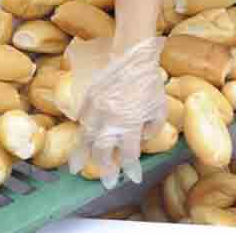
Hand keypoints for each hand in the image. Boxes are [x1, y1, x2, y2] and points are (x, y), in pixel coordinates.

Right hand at [62, 36, 167, 188]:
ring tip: (76, 168)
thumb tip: (141, 138)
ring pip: (86, 139)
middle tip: (106, 180)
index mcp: (130, 123)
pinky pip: (81, 120)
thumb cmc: (148, 81)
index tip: (131, 177)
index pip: (128, 154)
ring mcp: (96, 109)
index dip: (130, 168)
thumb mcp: (159, 106)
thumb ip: (153, 126)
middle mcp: (111, 120)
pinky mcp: (87, 99)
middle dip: (104, 169)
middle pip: (103, 152)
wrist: (131, 55)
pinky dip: (79, 133)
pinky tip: (78, 142)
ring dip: (83, 156)